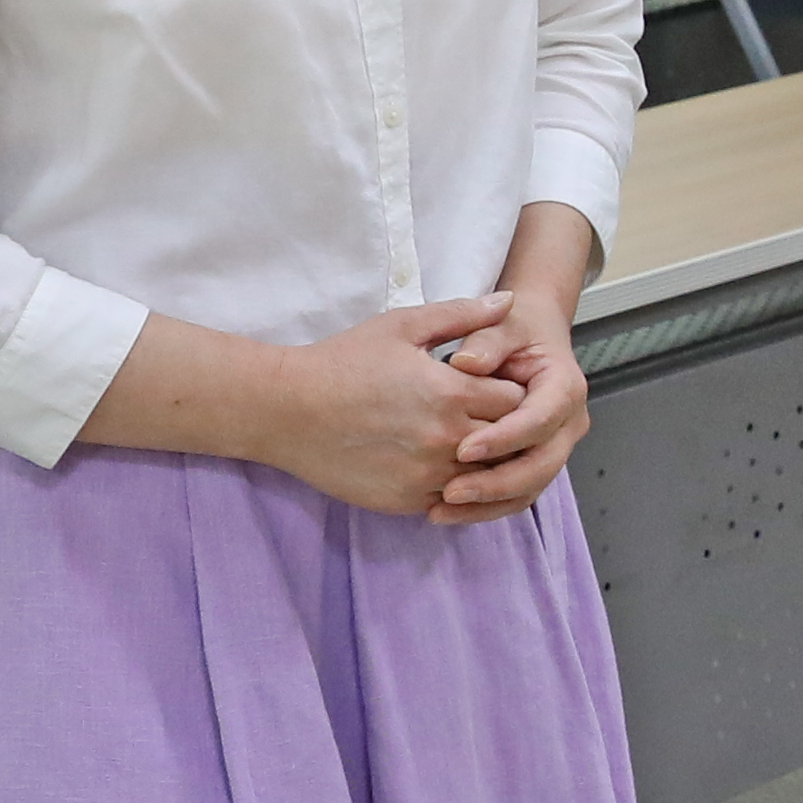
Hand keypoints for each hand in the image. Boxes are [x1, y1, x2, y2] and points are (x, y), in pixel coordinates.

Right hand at [253, 306, 523, 521]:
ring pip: (486, 475)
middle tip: (479, 412)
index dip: (507, 389)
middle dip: (502, 425)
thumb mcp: (402, 326)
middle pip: (508, 439)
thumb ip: (461, 315)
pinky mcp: (408, 501)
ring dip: (482, 458)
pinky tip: (433, 460)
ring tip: (460, 436)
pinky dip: (454, 482)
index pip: (516, 399)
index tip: (489, 384)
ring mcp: (428, 476)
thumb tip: (510, 300)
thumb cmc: (343, 361)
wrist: (286, 411)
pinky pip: (453, 498)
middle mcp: (447, 439)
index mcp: (451, 393)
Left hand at [431, 273, 589, 523]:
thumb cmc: (516, 329)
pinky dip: (485, 507)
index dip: (504, 438)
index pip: (540, 420)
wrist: (532, 335)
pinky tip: (447, 511)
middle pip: (541, 465)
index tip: (463, 448)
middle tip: (450, 490)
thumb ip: (486, 340)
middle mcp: (568, 423)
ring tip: (441, 509)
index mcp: (565, 387)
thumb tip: (465, 364)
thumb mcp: (502, 325)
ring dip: (487, 504)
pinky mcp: (537, 462)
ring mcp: (556, 447)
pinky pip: (517, 494)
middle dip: (496, 483)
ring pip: (530, 488)